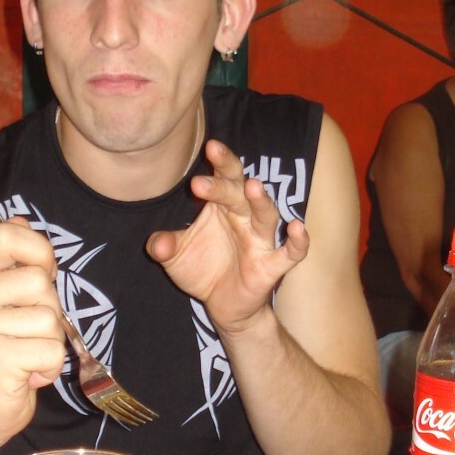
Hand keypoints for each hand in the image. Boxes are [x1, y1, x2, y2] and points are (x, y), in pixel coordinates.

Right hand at [0, 218, 65, 446]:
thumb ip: (13, 263)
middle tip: (26, 335)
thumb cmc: (1, 352)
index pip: (8, 233)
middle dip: (48, 311)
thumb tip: (21, 220)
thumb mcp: (4, 301)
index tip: (39, 279)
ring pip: (49, 318)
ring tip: (25, 356)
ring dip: (50, 344)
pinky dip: (49, 368)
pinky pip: (51, 350)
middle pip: (38, 281)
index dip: (39, 253)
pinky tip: (26, 376)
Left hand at [145, 137, 308, 334]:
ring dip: (261, 201)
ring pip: (266, 215)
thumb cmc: (203, 269)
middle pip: (240, 193)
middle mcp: (245, 218)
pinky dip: (298, 241)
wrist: (223, 306)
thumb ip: (164, 246)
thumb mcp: (175, 257)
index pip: (226, 178)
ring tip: (253, 186)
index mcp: (223, 207)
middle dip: (225, 184)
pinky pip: (290, 253)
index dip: (221, 162)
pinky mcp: (271, 267)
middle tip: (201, 182)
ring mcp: (260, 241)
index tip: (210, 147)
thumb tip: (156, 244)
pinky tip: (297, 228)